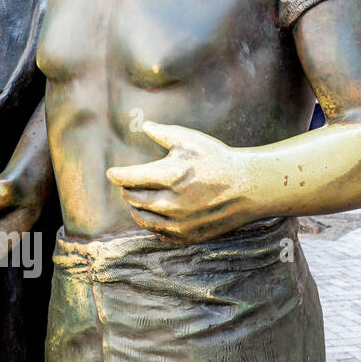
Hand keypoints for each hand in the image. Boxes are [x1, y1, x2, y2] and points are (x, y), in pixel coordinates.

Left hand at [107, 119, 254, 243]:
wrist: (248, 187)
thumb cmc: (218, 160)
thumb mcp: (191, 140)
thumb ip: (164, 133)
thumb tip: (143, 125)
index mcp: (170, 176)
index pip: (129, 179)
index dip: (117, 175)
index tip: (112, 173)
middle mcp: (172, 203)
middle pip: (133, 199)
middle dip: (127, 190)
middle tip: (128, 184)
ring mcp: (179, 222)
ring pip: (142, 218)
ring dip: (135, 208)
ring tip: (138, 199)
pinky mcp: (186, 235)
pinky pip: (158, 232)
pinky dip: (151, 223)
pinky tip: (153, 213)